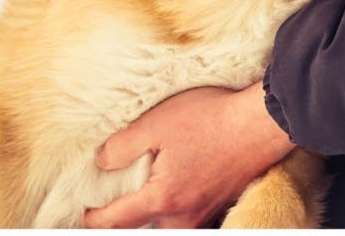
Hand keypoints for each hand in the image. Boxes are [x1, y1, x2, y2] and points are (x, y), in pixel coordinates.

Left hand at [83, 83, 294, 228]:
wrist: (262, 123)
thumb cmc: (212, 119)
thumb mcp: (157, 123)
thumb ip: (122, 146)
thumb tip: (102, 161)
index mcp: (163, 199)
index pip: (116, 220)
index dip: (94, 218)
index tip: (82, 213)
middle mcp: (184, 216)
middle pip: (143, 227)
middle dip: (125, 218)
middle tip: (111, 200)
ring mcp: (205, 212)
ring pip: (167, 223)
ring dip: (151, 213)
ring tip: (142, 190)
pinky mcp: (220, 203)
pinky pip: (188, 214)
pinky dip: (173, 207)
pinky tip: (173, 185)